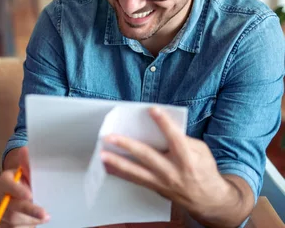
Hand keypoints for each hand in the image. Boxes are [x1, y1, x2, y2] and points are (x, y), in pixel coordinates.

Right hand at [0, 147, 48, 226]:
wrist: (21, 195)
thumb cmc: (26, 183)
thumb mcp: (29, 174)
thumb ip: (27, 164)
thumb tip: (24, 150)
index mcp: (4, 181)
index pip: (7, 185)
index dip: (18, 190)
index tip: (30, 195)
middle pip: (10, 207)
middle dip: (28, 211)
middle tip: (44, 213)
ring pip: (11, 220)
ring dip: (29, 221)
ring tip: (43, 217)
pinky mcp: (0, 223)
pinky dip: (25, 227)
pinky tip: (34, 223)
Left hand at [100, 107, 233, 218]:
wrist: (209, 200)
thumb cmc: (204, 170)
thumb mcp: (202, 152)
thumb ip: (184, 140)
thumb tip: (161, 128)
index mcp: (188, 159)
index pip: (175, 138)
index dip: (164, 123)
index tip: (152, 109)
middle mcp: (173, 171)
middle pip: (147, 156)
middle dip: (127, 145)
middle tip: (110, 137)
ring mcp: (162, 182)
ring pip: (136, 171)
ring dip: (117, 162)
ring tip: (102, 154)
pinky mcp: (155, 188)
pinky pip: (135, 180)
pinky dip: (120, 173)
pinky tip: (107, 166)